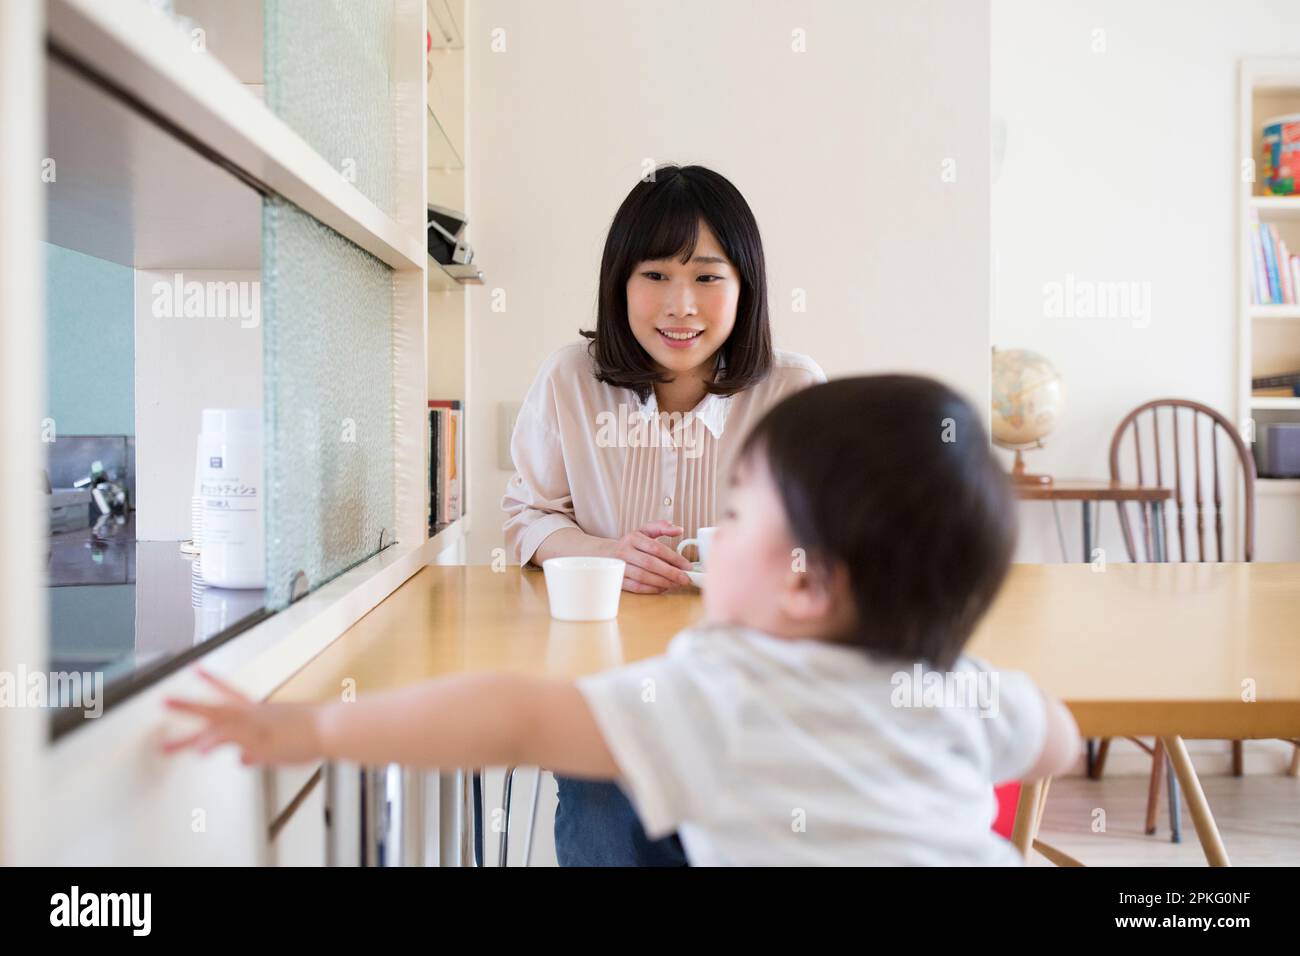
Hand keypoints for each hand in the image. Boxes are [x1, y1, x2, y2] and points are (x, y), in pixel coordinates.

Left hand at [161, 667, 323, 766]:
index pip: (231, 693)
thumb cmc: (317, 733)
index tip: (197, 670)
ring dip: (189, 736)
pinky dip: (214, 744)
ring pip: (215, 725)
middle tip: (164, 701)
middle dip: (188, 706)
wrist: (331, 726)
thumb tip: (240, 759)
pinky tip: (200, 752)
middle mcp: (253, 715)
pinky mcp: (259, 735)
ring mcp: (254, 725)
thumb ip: (257, 753)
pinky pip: (231, 738)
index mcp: (260, 712)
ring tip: (165, 745)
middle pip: (214, 708)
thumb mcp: (282, 745)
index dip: (212, 682)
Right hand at [604, 520, 694, 592]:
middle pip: (650, 563)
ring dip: (663, 582)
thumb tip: (679, 530)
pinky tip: (663, 588)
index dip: (674, 558)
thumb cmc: (629, 544)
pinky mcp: (618, 580)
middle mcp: (624, 551)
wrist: (603, 553)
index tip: (687, 566)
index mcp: (633, 538)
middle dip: (671, 573)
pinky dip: (652, 589)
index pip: (656, 548)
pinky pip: (636, 587)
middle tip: (685, 579)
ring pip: (643, 577)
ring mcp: (619, 567)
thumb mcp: (643, 531)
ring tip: (676, 584)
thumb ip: (661, 527)